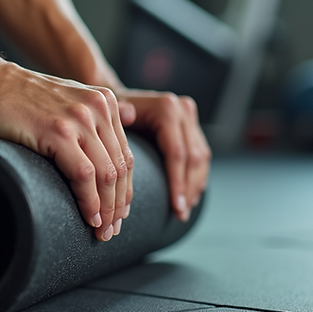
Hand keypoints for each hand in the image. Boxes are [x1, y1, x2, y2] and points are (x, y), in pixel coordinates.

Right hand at [0, 62, 134, 240]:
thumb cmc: (16, 97)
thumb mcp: (65, 98)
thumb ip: (92, 114)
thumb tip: (131, 119)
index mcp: (104, 101)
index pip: (126, 154)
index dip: (126, 189)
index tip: (119, 212)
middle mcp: (97, 107)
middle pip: (121, 167)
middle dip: (118, 204)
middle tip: (111, 229)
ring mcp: (78, 119)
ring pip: (107, 175)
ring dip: (107, 209)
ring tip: (100, 230)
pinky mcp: (57, 132)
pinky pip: (84, 175)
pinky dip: (89, 201)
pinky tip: (88, 216)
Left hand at [115, 89, 210, 220]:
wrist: (119, 98)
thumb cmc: (111, 112)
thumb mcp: (111, 115)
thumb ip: (119, 115)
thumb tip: (127, 113)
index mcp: (166, 108)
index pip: (177, 153)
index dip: (177, 183)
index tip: (176, 206)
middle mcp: (182, 109)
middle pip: (192, 158)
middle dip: (187, 189)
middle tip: (180, 214)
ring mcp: (190, 116)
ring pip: (201, 158)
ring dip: (195, 186)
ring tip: (184, 209)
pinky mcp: (193, 125)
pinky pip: (201, 154)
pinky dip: (197, 176)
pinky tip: (191, 195)